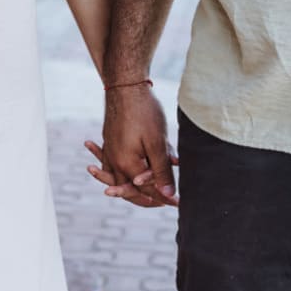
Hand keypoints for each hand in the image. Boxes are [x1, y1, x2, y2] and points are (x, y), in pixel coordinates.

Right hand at [98, 83, 177, 207]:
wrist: (125, 87)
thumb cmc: (143, 112)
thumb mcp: (157, 143)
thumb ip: (161, 171)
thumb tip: (168, 195)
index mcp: (126, 165)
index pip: (147, 190)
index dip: (165, 197)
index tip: (180, 203)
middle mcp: (114, 162)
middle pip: (132, 190)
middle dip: (151, 197)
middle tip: (170, 201)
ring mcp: (110, 152)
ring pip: (123, 180)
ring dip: (138, 188)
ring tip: (154, 194)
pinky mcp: (110, 143)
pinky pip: (115, 167)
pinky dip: (125, 174)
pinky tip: (134, 175)